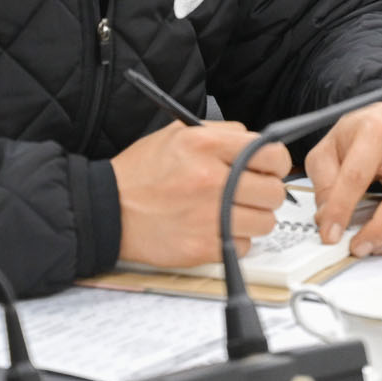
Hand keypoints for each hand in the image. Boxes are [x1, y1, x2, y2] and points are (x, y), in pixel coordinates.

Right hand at [113, 121, 289, 266]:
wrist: (106, 210)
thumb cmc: (142, 172)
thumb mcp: (179, 133)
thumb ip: (223, 133)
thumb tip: (260, 142)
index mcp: (207, 146)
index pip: (273, 154)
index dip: (276, 163)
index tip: (268, 168)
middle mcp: (211, 179)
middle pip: (274, 192)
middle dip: (266, 192)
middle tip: (250, 193)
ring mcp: (208, 216)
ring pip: (266, 222)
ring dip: (254, 218)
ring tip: (231, 212)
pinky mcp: (202, 247)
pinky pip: (244, 245)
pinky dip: (234, 240)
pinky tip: (215, 229)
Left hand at [304, 103, 381, 256]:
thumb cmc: (363, 136)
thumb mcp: (329, 148)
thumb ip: (324, 183)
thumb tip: (328, 221)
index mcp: (377, 132)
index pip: (358, 175)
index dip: (341, 210)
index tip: (330, 235)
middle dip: (380, 230)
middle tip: (358, 248)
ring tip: (378, 246)